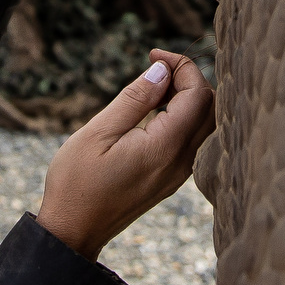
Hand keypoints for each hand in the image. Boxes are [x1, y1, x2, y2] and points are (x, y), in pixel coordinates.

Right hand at [35, 51, 214, 261]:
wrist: (73, 230)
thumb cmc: (77, 182)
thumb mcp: (99, 132)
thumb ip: (135, 99)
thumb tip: (162, 69)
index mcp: (166, 148)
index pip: (199, 94)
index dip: (182, 66)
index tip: (153, 53)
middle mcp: (182, 162)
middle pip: (210, 107)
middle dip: (189, 78)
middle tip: (154, 66)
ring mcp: (180, 174)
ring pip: (206, 124)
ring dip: (187, 96)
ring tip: (152, 86)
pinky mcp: (172, 179)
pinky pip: (194, 139)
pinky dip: (183, 116)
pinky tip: (155, 110)